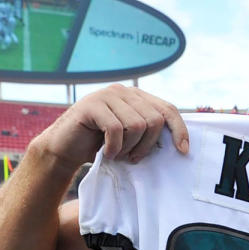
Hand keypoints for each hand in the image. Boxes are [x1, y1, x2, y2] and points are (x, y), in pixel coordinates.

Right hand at [36, 84, 189, 168]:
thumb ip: (150, 131)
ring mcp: (107, 95)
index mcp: (137, 97)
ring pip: (137, 125)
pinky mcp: (91, 105)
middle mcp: (123, 91)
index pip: (168, 109)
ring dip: (130, 147)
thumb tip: (183, 144)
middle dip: (148, 145)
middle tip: (133, 157)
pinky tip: (106, 152)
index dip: (179, 130)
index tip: (183, 151)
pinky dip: (114, 147)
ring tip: (118, 154)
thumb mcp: (132, 137)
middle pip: (154, 120)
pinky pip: (116, 129)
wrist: (65, 148)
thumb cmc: (102, 145)